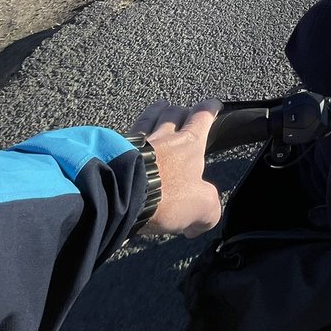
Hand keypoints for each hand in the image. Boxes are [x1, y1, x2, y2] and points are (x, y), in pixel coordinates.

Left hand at [130, 99, 223, 237]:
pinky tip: (129, 136)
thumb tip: (197, 226)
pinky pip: (126, 134)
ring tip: (159, 107)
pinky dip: (131, 132)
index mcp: (189, 144)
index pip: (203, 116)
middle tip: (184, 110)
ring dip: (156, 111)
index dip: (210, 108)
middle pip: (174, 112)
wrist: (121, 195)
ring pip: (149, 117)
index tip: (215, 104)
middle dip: (181, 109)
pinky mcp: (115, 150)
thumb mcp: (202, 208)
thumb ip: (208, 211)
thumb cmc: (165, 196)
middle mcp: (164, 136)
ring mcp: (138, 141)